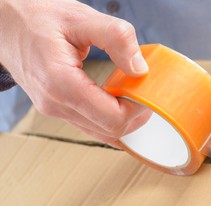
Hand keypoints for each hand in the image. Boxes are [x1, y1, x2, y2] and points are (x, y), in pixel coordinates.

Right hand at [0, 0, 149, 146]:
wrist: (5, 23)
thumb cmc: (36, 17)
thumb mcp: (80, 18)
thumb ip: (115, 38)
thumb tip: (140, 68)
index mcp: (61, 83)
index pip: (112, 118)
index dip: (138, 109)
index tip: (147, 91)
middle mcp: (56, 104)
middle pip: (110, 131)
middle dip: (135, 116)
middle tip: (146, 95)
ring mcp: (55, 110)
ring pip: (101, 133)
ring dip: (125, 120)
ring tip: (135, 97)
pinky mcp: (57, 108)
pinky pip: (91, 126)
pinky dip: (110, 120)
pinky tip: (121, 106)